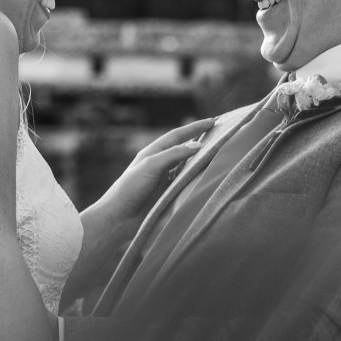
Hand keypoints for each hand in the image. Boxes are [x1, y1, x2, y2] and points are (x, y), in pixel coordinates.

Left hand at [96, 118, 214, 225]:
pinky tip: (209, 178)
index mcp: (153, 153)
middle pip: (185, 150)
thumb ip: (173, 155)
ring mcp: (165, 181)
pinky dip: (198, 179)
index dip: (195, 127)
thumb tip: (197, 145)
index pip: (178, 136)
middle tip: (221, 135)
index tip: (213, 121)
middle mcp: (161, 165)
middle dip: (202, 142)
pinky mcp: (169, 196)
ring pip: (188, 167)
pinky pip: (187, 184)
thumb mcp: (150, 166)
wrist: (119, 219)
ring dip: (202, 161)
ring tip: (221, 156)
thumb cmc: (129, 189)